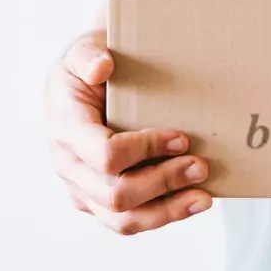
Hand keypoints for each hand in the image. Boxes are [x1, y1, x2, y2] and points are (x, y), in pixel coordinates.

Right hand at [46, 27, 211, 234]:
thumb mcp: (84, 48)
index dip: (146, 149)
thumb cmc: (89, 62)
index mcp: (66, 129)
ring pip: (121, 220)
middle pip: (115, 194)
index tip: (182, 137)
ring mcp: (81, 188)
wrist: (83, 79)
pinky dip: (161, 216)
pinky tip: (191, 204)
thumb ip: (88, 55)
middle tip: (201, 165)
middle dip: (163, 181)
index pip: (106, 154)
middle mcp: (69, 166)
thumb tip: (102, 67)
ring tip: (204, 198)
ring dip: (167, 211)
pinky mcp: (96, 200)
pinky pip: (127, 222)